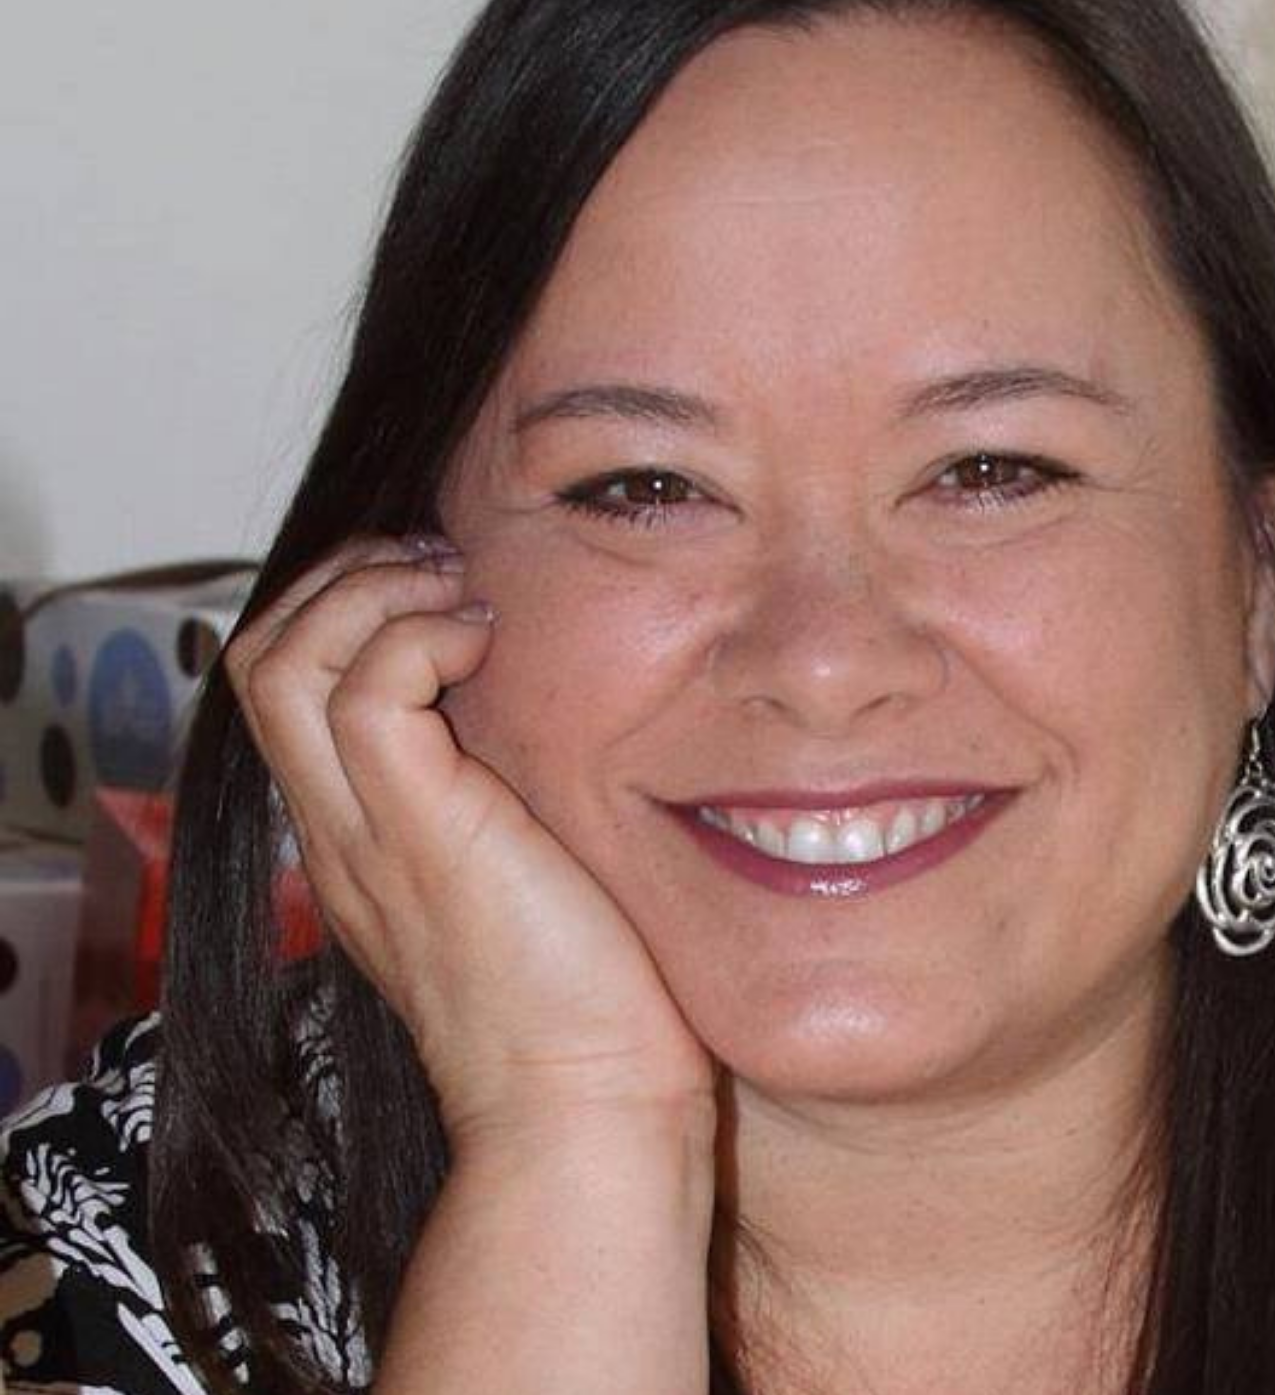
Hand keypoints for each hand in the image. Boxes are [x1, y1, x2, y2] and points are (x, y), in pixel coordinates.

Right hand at [225, 535, 716, 1147]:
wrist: (586, 1109)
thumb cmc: (590, 1009)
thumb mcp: (532, 881)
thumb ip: (512, 807)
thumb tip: (560, 723)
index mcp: (365, 843)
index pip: (294, 693)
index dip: (352, 614)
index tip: (451, 595)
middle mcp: (342, 834)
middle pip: (260, 660)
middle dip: (345, 581)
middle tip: (447, 574)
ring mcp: (367, 834)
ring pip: (280, 660)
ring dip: (371, 595)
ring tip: (463, 600)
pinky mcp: (419, 832)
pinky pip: (364, 689)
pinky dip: (419, 635)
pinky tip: (492, 643)